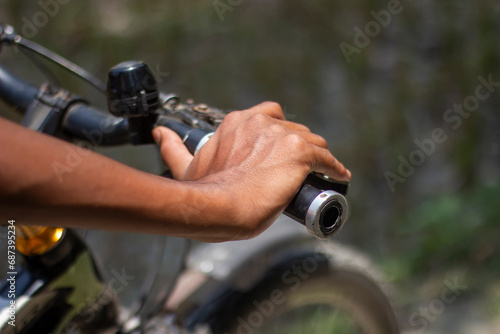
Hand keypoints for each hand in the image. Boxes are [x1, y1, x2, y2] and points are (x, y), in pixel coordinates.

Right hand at [152, 102, 350, 237]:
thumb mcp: (186, 166)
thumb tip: (159, 133)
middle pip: (293, 129)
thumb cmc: (202, 192)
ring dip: (316, 157)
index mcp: (237, 122)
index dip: (277, 132)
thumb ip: (173, 147)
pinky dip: (334, 168)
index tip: (278, 151)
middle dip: (297, 148)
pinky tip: (339, 176)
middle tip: (298, 170)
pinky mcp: (299, 152)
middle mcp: (260, 122)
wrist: (217, 208)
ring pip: (312, 142)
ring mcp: (281, 135)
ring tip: (319, 175)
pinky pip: (326, 158)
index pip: (269, 115)